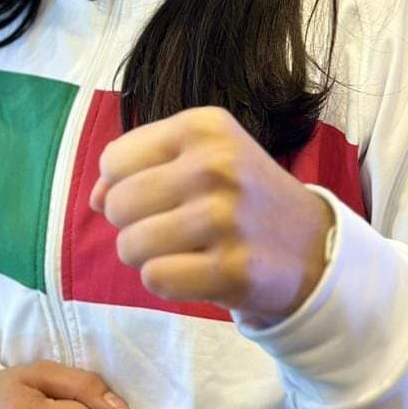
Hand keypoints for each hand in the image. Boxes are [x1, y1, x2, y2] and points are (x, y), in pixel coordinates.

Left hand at [89, 106, 334, 321]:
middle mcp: (216, 164)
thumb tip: (94, 199)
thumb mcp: (200, 157)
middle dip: (131, 224)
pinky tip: (196, 271)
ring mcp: (225, 217)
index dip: (122, 184)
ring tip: (182, 249)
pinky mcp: (232, 268)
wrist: (314, 246)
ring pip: (130, 245)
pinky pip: (155, 278)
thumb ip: (138, 167)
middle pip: (117, 205)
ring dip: (146, 256)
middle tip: (170, 226)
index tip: (157, 194)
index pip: (114, 160)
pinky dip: (166, 282)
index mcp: (204, 126)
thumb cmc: (241, 197)